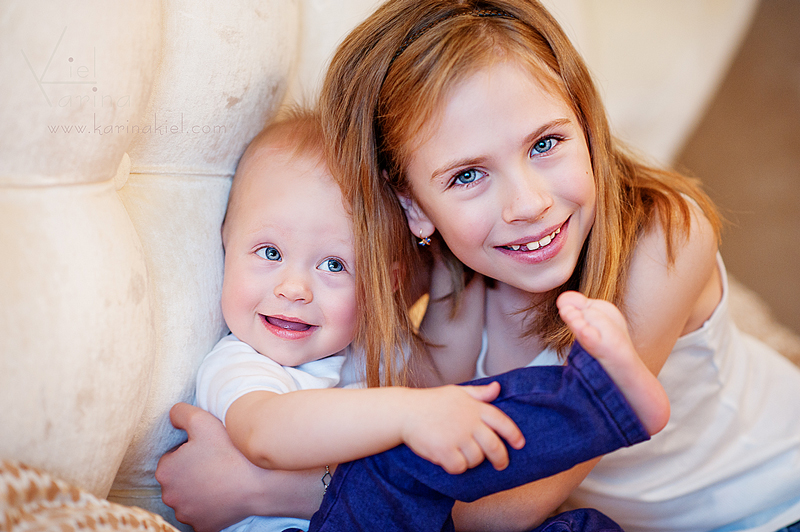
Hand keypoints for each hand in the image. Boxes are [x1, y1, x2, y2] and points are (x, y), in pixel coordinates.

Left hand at [156, 403, 324, 530]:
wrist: (258, 484)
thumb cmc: (229, 452)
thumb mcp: (204, 421)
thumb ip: (181, 413)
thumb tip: (173, 415)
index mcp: (165, 470)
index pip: (173, 456)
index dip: (190, 450)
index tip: (208, 448)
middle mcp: (170, 496)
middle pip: (179, 478)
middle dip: (193, 470)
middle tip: (216, 462)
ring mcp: (186, 514)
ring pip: (189, 497)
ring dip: (200, 488)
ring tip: (222, 476)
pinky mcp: (202, 526)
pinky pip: (202, 513)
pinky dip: (211, 505)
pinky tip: (225, 493)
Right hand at [400, 382, 524, 474]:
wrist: (404, 411)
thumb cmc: (431, 402)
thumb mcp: (457, 392)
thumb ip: (479, 393)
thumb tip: (498, 388)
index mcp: (475, 407)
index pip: (502, 421)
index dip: (513, 434)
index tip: (520, 444)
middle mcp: (469, 422)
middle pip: (494, 447)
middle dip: (500, 458)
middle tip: (501, 464)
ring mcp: (457, 437)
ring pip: (476, 459)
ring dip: (471, 461)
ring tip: (461, 454)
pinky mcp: (445, 450)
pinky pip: (459, 467)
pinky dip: (456, 467)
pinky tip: (449, 459)